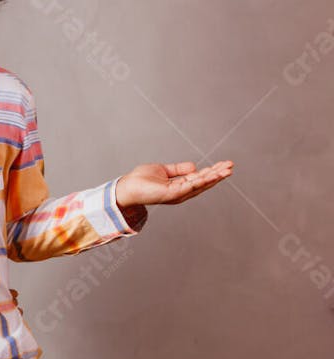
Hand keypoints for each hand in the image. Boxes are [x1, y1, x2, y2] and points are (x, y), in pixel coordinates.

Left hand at [115, 160, 233, 207]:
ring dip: (214, 177)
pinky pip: (190, 186)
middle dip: (218, 174)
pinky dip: (202, 180)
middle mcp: (181, 192)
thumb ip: (179, 169)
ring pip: (200, 185)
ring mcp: (177, 194)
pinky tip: (212, 175)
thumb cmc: (141, 180)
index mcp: (179, 186)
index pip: (200, 178)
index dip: (212, 171)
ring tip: (227, 170)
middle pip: (204, 182)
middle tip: (231, 166)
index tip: (224, 164)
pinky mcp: (172, 194)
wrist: (127, 187)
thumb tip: (194, 166)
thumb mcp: (163, 170)